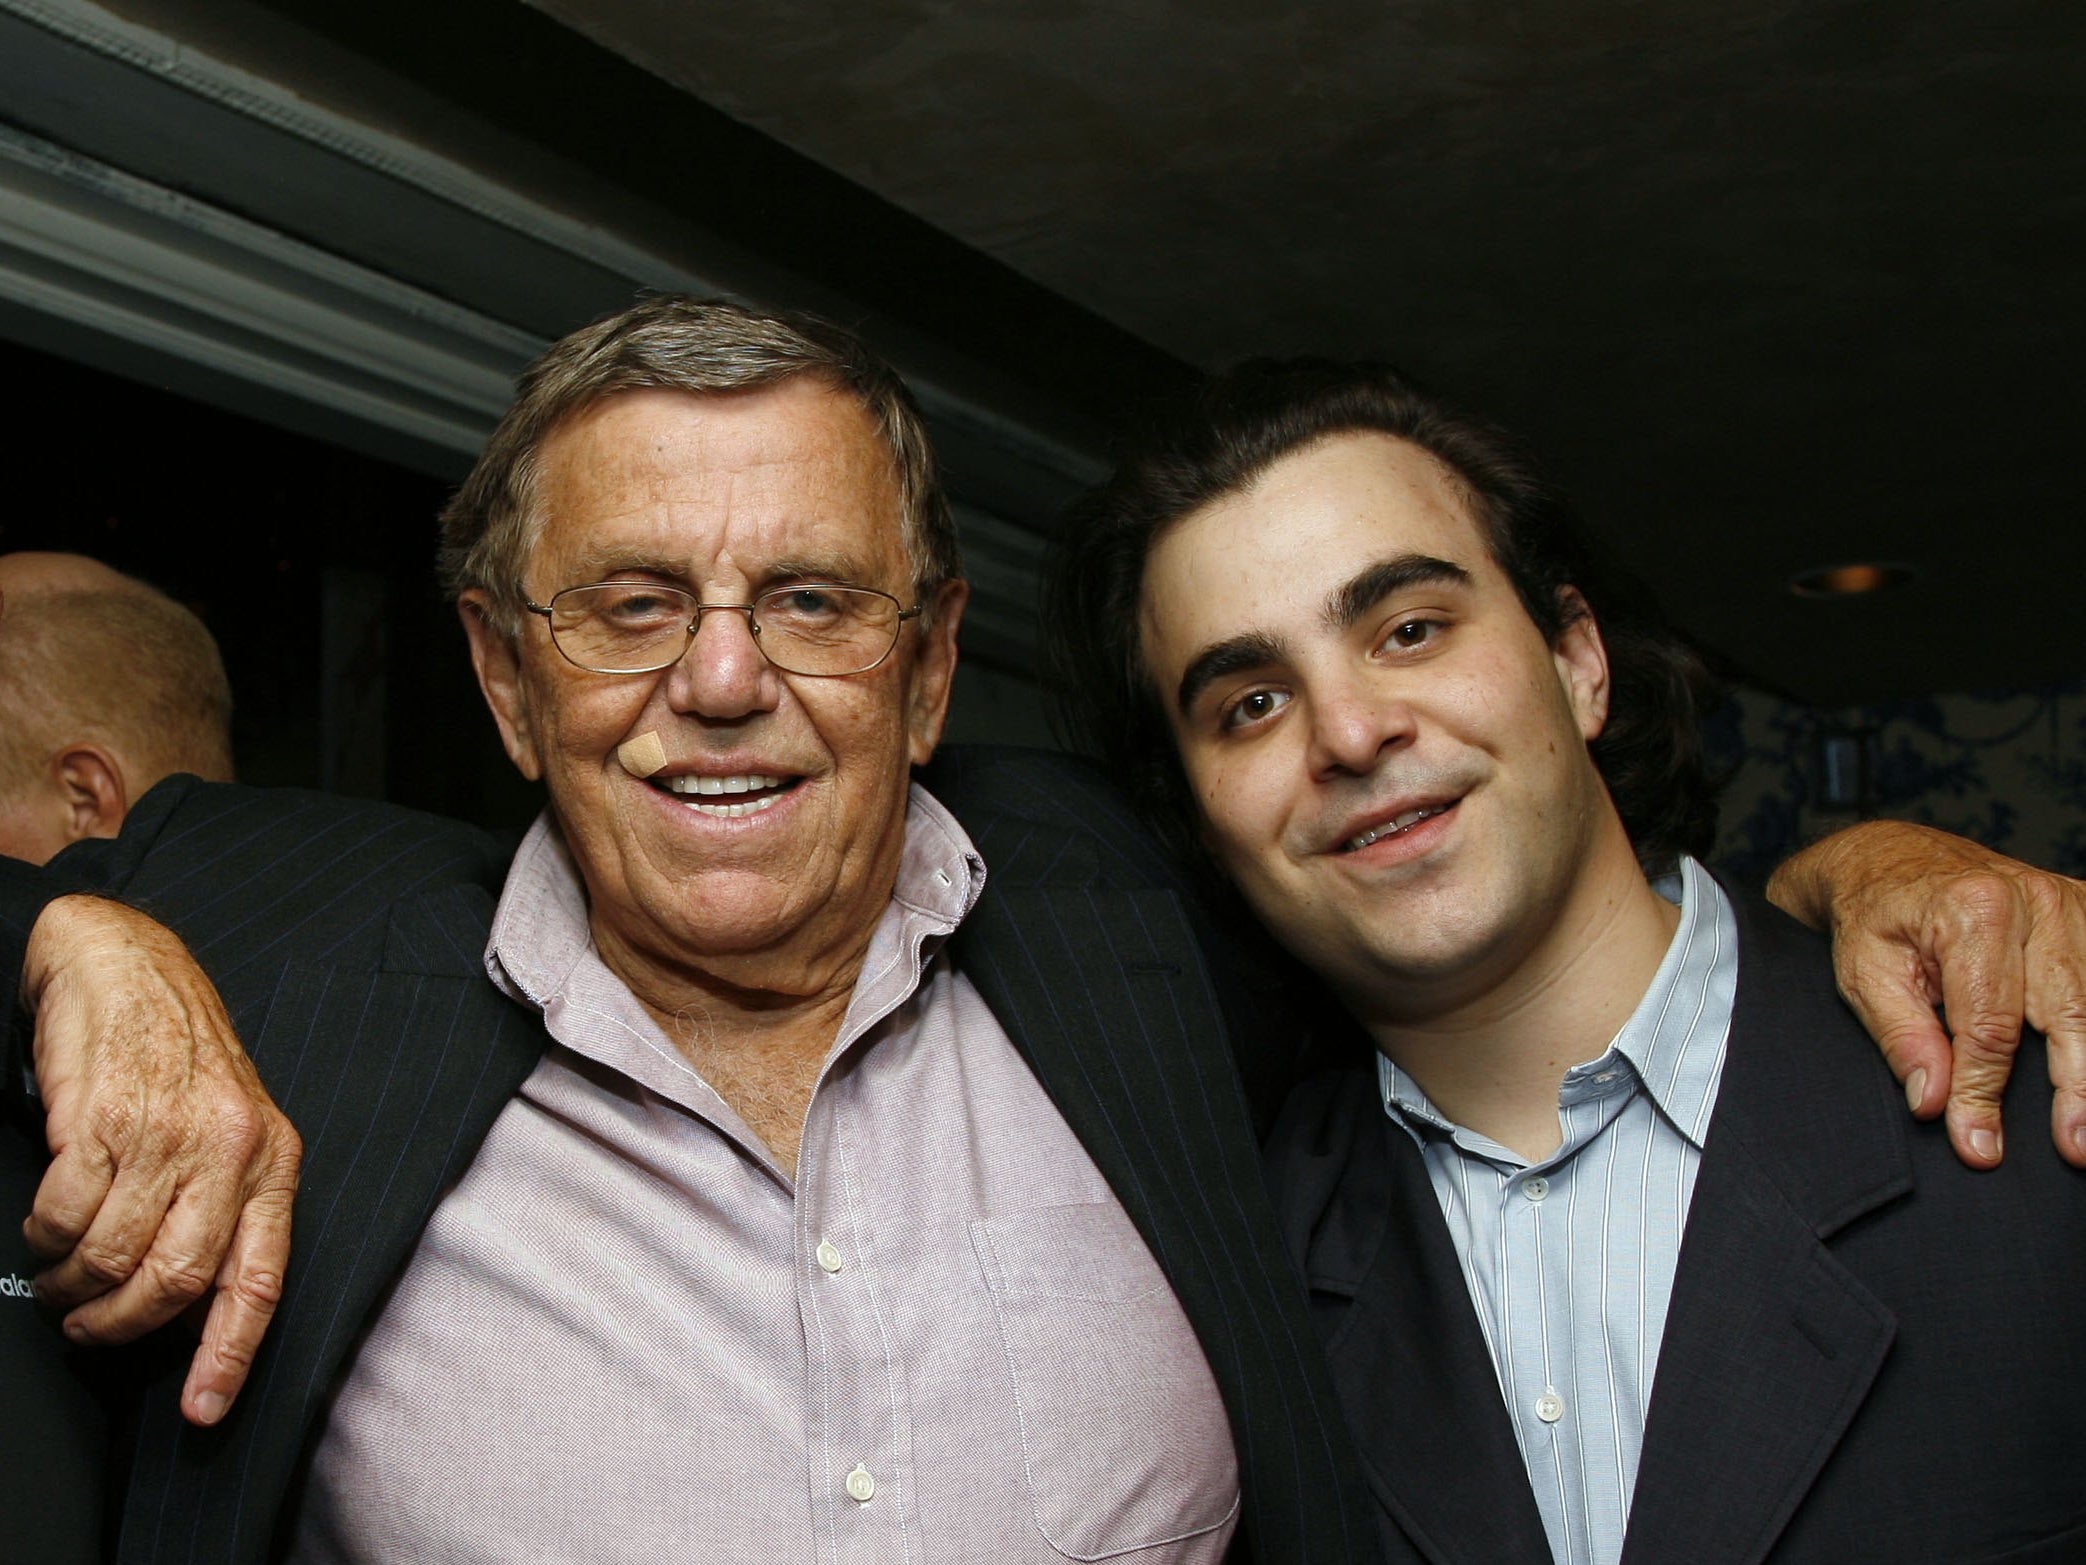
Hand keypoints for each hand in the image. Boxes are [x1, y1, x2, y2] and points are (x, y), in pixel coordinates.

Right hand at [20, 894, 301, 1424]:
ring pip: (115, 1255)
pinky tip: (48, 1230)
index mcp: (272, 1159)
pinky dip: (47, 1237)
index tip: (202, 1409)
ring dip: (76, 1287)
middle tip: (93, 1329)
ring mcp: (167, 1132)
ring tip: (64, 1283)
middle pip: (179, 1280)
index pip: (260, 1277)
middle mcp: (229, 1148)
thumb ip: (226, 1208)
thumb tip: (198, 1307)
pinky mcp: (103, 1119)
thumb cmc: (180, 1057)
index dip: (228, 1353)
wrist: (127, 967)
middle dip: (126, 1324)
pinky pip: (67, 1213)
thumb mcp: (232, 1129)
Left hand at [1768, 821, 2085, 1169]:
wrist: (1892, 859)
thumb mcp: (1865, 975)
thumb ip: (1902, 1037)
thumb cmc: (1874, 915)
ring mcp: (2070, 904)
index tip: (1979, 1144)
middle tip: (2076, 1149)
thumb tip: (1933, 1101)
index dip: (1985, 1093)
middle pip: (2069, 1015)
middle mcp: (2035, 902)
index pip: (1991, 1026)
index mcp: (1974, 911)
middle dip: (2076, 1091)